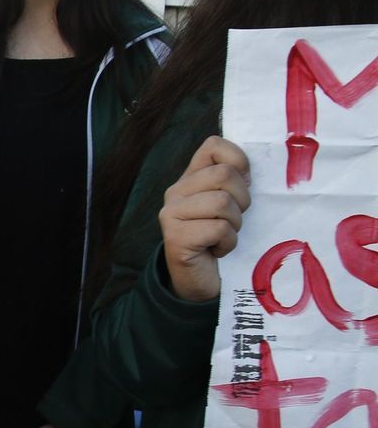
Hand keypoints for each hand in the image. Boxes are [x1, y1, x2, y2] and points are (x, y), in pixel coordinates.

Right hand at [159, 136, 250, 301]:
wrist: (200, 282)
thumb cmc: (220, 240)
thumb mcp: (231, 205)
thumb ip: (234, 182)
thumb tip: (256, 165)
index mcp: (190, 178)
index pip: (214, 145)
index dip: (238, 161)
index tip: (244, 184)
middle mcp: (175, 191)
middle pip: (224, 174)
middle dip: (242, 200)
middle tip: (233, 220)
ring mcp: (171, 213)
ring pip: (222, 202)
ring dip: (235, 224)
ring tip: (225, 236)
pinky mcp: (175, 237)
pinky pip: (219, 228)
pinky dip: (228, 243)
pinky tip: (218, 250)